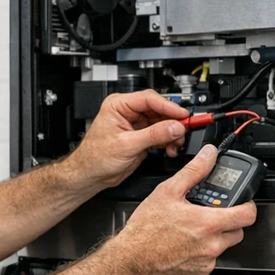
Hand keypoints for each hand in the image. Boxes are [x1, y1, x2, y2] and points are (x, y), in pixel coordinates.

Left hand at [68, 90, 189, 188]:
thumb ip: (153, 135)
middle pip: (159, 110)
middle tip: (185, 130)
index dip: (169, 107)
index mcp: (119, 105)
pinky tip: (170, 149)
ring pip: (163, 123)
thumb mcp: (127, 145)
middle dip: (173, 121)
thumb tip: (174, 127)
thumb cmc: (95, 158)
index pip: (149, 99)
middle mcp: (128, 112)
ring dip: (173, 133)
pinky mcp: (142, 137)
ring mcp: (136, 125)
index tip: (183, 115)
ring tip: (176, 143)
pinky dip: (169, 142)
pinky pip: (161, 135)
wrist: (90, 175)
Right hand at [106, 145, 256, 274]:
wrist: (130, 261)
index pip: (248, 214)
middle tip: (212, 214)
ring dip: (214, 238)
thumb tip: (209, 155)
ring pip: (223, 247)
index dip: (247, 205)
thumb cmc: (145, 230)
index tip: (242, 202)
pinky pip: (210, 261)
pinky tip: (185, 245)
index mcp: (208, 223)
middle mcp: (212, 245)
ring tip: (193, 230)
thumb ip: (194, 171)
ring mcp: (206, 262)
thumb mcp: (168, 191)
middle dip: (228, 221)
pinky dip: (202, 253)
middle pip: (238, 231)